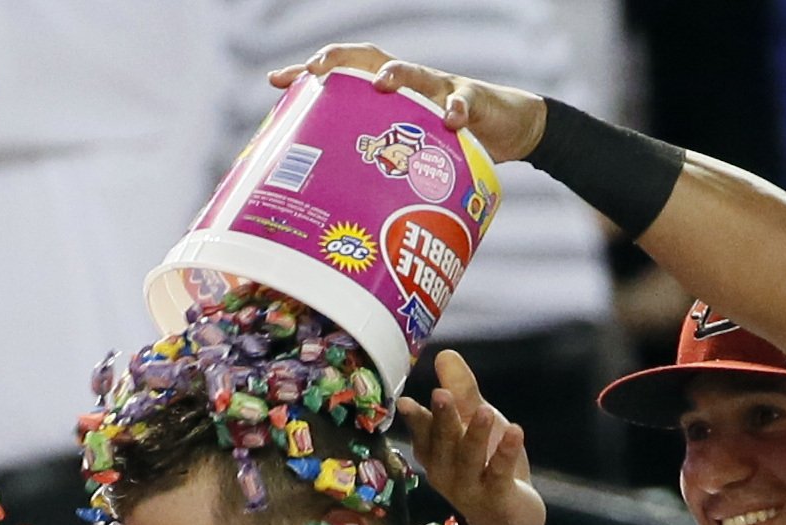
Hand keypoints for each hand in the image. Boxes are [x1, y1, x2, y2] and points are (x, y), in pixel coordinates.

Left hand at [268, 43, 546, 163]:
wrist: (508, 128)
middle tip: (316, 70)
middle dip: (340, 61)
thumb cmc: (452, 145)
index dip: (310, 74)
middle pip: (369, 59)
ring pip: (414, 73)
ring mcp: (441, 87)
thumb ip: (385, 165)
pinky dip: (457, 110)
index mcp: (389, 95)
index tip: (277, 80)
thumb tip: (340, 203)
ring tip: (379, 84)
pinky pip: (464, 102)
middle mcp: (410, 83)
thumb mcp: (413, 154)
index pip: (344, 75)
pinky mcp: (473, 100)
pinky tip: (450, 120)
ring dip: (396, 75)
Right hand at [398, 352, 546, 524]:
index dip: (415, 419)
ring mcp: (470, 489)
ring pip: (469, 459)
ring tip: (486, 411)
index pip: (423, 434)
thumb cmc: (486, 467)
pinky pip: (499, 474)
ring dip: (476, 435)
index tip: (405, 402)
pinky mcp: (496, 499)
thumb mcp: (476, 425)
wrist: (510, 521)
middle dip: (442, 420)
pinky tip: (517, 432)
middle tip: (441, 395)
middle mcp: (446, 473)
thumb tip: (445, 353)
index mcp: (436, 455)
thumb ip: (462, 392)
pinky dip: (506, 453)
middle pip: (442, 444)